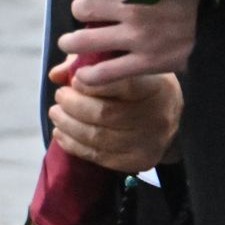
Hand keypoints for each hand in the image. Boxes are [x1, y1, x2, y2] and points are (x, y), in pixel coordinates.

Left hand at [48, 56, 181, 172]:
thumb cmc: (139, 83)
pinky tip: (62, 133)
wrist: (168, 115)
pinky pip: (100, 156)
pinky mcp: (140, 161)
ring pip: (98, 137)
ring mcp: (149, 142)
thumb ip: (90, 63)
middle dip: (72, 104)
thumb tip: (56, 75)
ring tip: (56, 113)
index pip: (123, 85)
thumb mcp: (122, 63)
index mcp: (156, 86)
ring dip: (68, 125)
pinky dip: (74, 145)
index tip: (74, 80)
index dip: (92, 83)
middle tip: (60, 96)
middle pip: (104, 113)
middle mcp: (157, 116)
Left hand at [55, 0, 199, 85]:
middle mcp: (133, 6)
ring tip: (71, 43)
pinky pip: (105, 72)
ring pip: (83, 39)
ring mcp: (139, 36)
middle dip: (81, 11)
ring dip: (71, 42)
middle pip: (81, 7)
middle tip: (87, 17)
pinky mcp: (147, 62)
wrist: (219, 23)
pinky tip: (83, 74)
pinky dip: (88, 75)